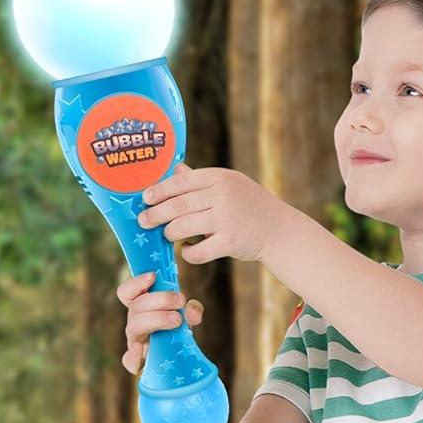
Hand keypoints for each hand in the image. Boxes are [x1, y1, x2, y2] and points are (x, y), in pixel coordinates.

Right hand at [117, 270, 201, 376]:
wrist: (181, 360)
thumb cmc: (178, 332)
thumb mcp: (187, 317)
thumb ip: (192, 311)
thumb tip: (192, 311)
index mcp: (140, 309)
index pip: (126, 293)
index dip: (136, 283)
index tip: (153, 276)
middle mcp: (134, 323)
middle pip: (135, 307)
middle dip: (159, 299)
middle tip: (180, 299)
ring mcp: (134, 343)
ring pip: (134, 327)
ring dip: (156, 319)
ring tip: (177, 319)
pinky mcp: (138, 362)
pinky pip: (129, 361)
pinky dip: (132, 355)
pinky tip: (140, 349)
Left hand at [135, 160, 279, 263]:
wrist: (279, 229)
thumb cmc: (248, 205)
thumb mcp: (229, 185)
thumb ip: (200, 180)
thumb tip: (174, 169)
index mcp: (220, 177)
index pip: (181, 182)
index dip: (160, 190)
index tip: (145, 198)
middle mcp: (223, 195)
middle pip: (178, 205)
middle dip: (156, 214)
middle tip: (143, 221)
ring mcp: (227, 219)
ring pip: (183, 227)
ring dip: (170, 232)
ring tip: (168, 234)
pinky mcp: (230, 242)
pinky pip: (198, 251)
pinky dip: (188, 252)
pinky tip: (187, 249)